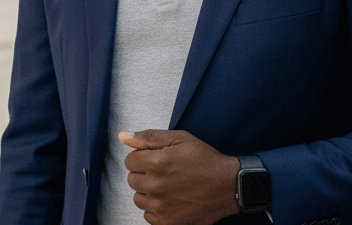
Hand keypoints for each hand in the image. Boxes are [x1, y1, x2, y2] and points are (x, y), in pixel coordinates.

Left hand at [120, 129, 240, 224]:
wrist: (228, 186)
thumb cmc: (206, 161)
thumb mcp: (180, 139)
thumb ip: (149, 137)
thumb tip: (123, 136)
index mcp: (157, 163)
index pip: (129, 160)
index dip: (143, 157)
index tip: (157, 159)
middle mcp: (156, 186)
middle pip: (132, 180)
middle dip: (145, 174)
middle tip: (165, 172)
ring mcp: (161, 207)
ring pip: (138, 199)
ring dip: (149, 192)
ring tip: (169, 186)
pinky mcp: (167, 222)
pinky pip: (148, 216)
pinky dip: (157, 209)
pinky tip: (172, 200)